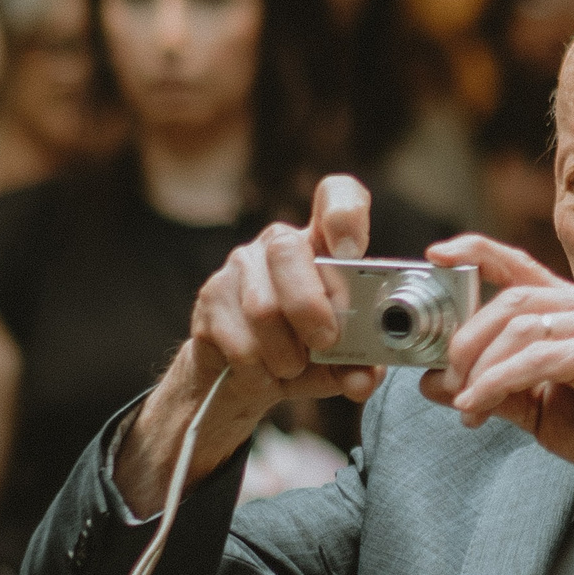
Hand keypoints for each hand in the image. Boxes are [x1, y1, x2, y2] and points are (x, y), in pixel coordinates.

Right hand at [118, 176, 383, 513]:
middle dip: (311, 308)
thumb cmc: (305, 357)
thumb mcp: (342, 362)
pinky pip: (239, 341)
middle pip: (288, 252)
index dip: (344, 214)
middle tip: (326, 342)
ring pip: (263, 307)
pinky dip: (261, 371)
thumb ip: (360, 366)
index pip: (336, 196)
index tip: (351, 251)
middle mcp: (279, 245)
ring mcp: (239, 267)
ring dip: (287, 353)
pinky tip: (264, 374)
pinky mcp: (209, 298)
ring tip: (293, 367)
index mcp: (323, 246)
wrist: (244, 377)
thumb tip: (364, 378)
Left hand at [419, 235, 573, 548]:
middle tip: (446, 378)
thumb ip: (493, 388)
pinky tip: (479, 405)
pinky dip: (498, 382)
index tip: (437, 254)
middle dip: (467, 340)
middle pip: (511, 300)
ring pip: (520, 329)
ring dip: (480, 370)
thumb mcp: (540, 409)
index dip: (477, 252)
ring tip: (469, 406)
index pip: (522, 266)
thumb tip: (431, 382)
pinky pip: (536, 359)